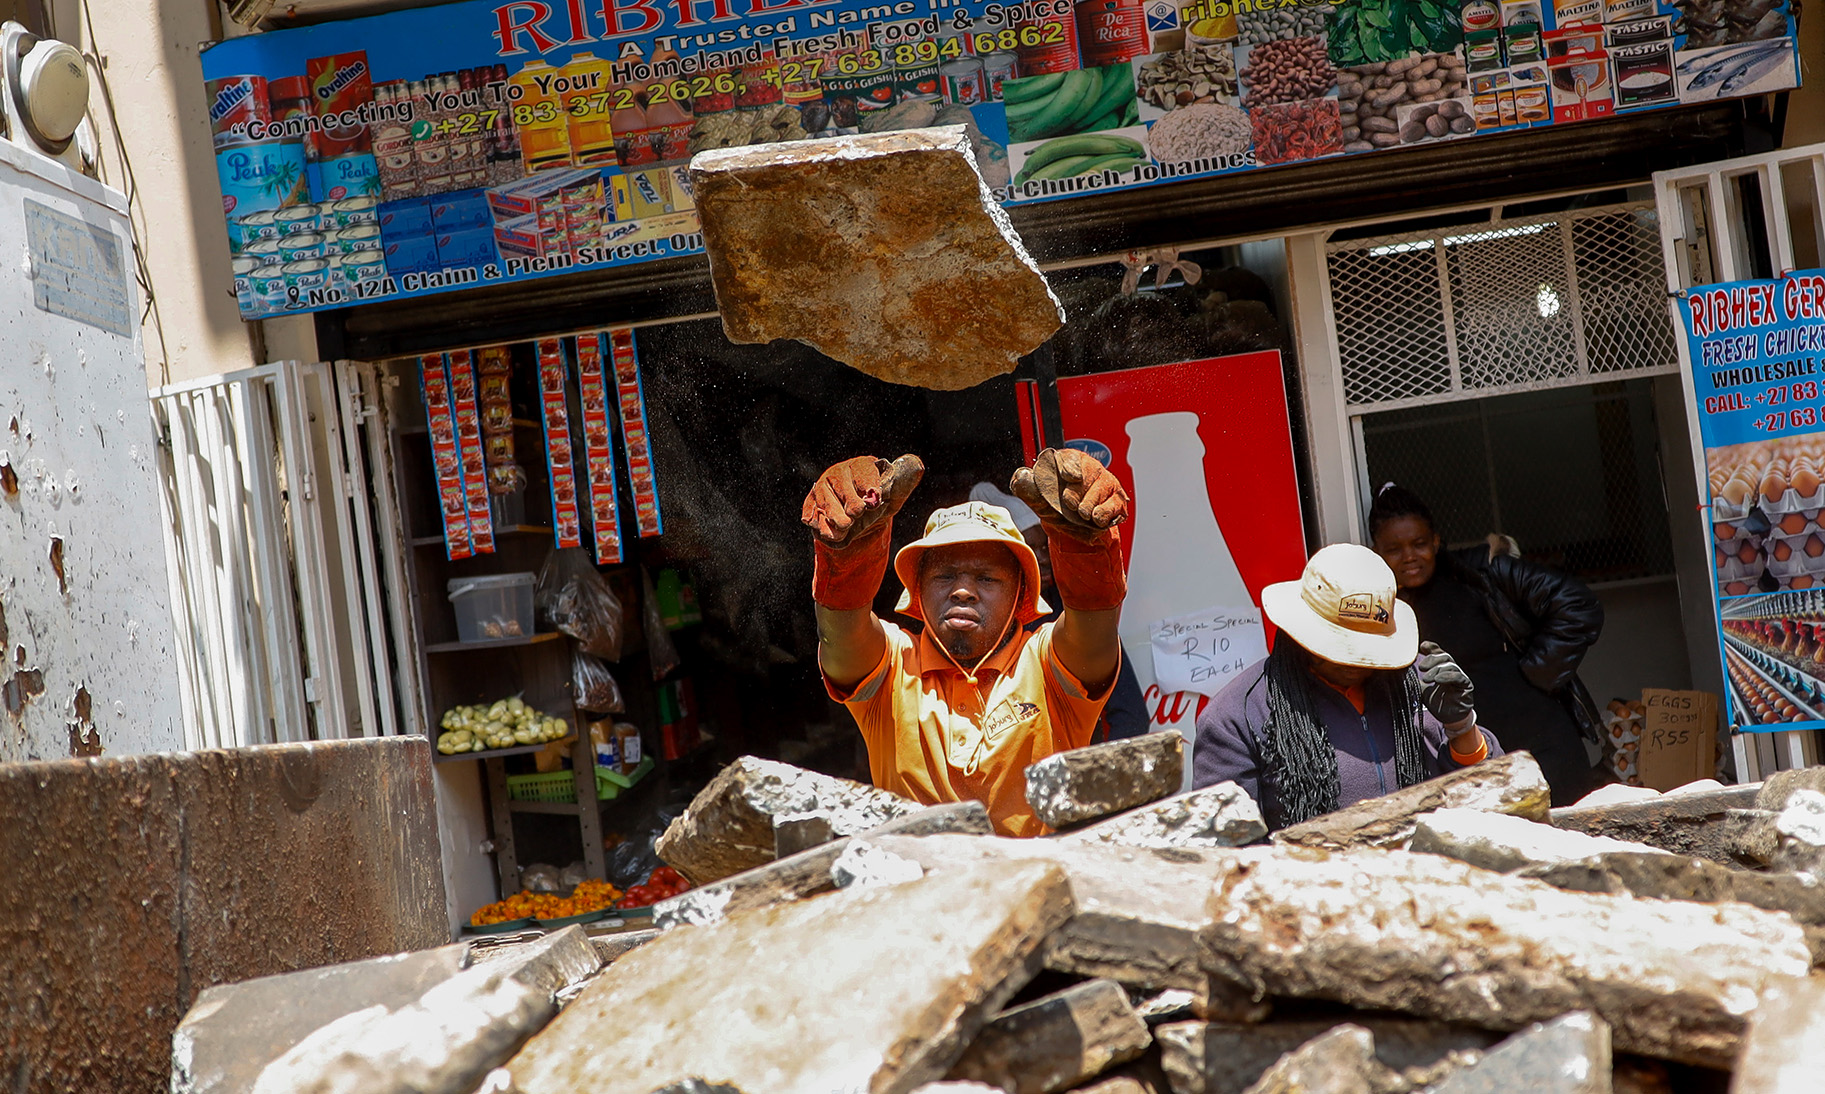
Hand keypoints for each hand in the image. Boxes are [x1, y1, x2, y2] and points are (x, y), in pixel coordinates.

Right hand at [802, 454, 922, 547]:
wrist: (859, 518)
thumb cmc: (878, 502)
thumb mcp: (895, 493)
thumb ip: (905, 481)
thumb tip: (917, 465)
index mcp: (861, 465)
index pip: (863, 472)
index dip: (871, 488)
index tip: (877, 500)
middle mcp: (839, 473)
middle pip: (842, 488)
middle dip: (852, 506)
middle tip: (857, 515)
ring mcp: (822, 488)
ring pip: (825, 502)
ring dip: (837, 519)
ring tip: (846, 527)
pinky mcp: (810, 503)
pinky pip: (811, 514)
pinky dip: (821, 526)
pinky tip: (831, 531)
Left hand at [1009, 448, 1129, 541]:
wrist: (1077, 527)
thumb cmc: (1057, 505)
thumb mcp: (1038, 497)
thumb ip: (1025, 485)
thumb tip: (1021, 475)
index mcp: (1069, 461)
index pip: (1071, 458)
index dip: (1070, 466)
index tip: (1069, 477)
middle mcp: (1091, 468)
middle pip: (1088, 473)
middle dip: (1077, 492)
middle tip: (1070, 504)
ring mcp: (1107, 482)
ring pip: (1101, 489)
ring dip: (1089, 506)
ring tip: (1082, 514)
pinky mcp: (1118, 499)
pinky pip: (1113, 505)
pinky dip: (1103, 514)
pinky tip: (1095, 519)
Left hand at [1416, 640, 1475, 728]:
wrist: (1447, 718)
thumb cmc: (1435, 702)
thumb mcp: (1421, 688)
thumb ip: (1414, 678)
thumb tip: (1400, 670)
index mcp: (1442, 668)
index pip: (1438, 653)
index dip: (1431, 648)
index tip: (1422, 647)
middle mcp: (1452, 670)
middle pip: (1444, 657)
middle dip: (1432, 660)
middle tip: (1421, 668)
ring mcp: (1460, 677)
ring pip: (1451, 666)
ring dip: (1437, 670)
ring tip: (1426, 679)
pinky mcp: (1466, 686)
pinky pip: (1459, 677)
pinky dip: (1447, 676)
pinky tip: (1438, 679)